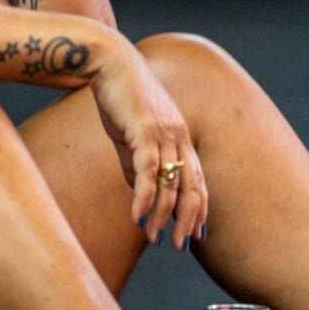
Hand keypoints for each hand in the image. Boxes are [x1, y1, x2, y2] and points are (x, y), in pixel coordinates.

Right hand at [86, 43, 208, 250]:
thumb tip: (141, 194)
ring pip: (170, 183)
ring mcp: (164, 134)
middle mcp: (179, 137)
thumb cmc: (120, 100)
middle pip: (192, 186)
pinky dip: (144, 198)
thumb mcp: (131, 138)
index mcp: (180, 139)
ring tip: (153, 238)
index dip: (199, 209)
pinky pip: (148, 171)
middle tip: (179, 245)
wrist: (109, 64)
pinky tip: (137, 217)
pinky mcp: (145, 130)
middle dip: (187, 219)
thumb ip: (138, 164)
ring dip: (162, 215)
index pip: (197, 180)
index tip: (196, 234)